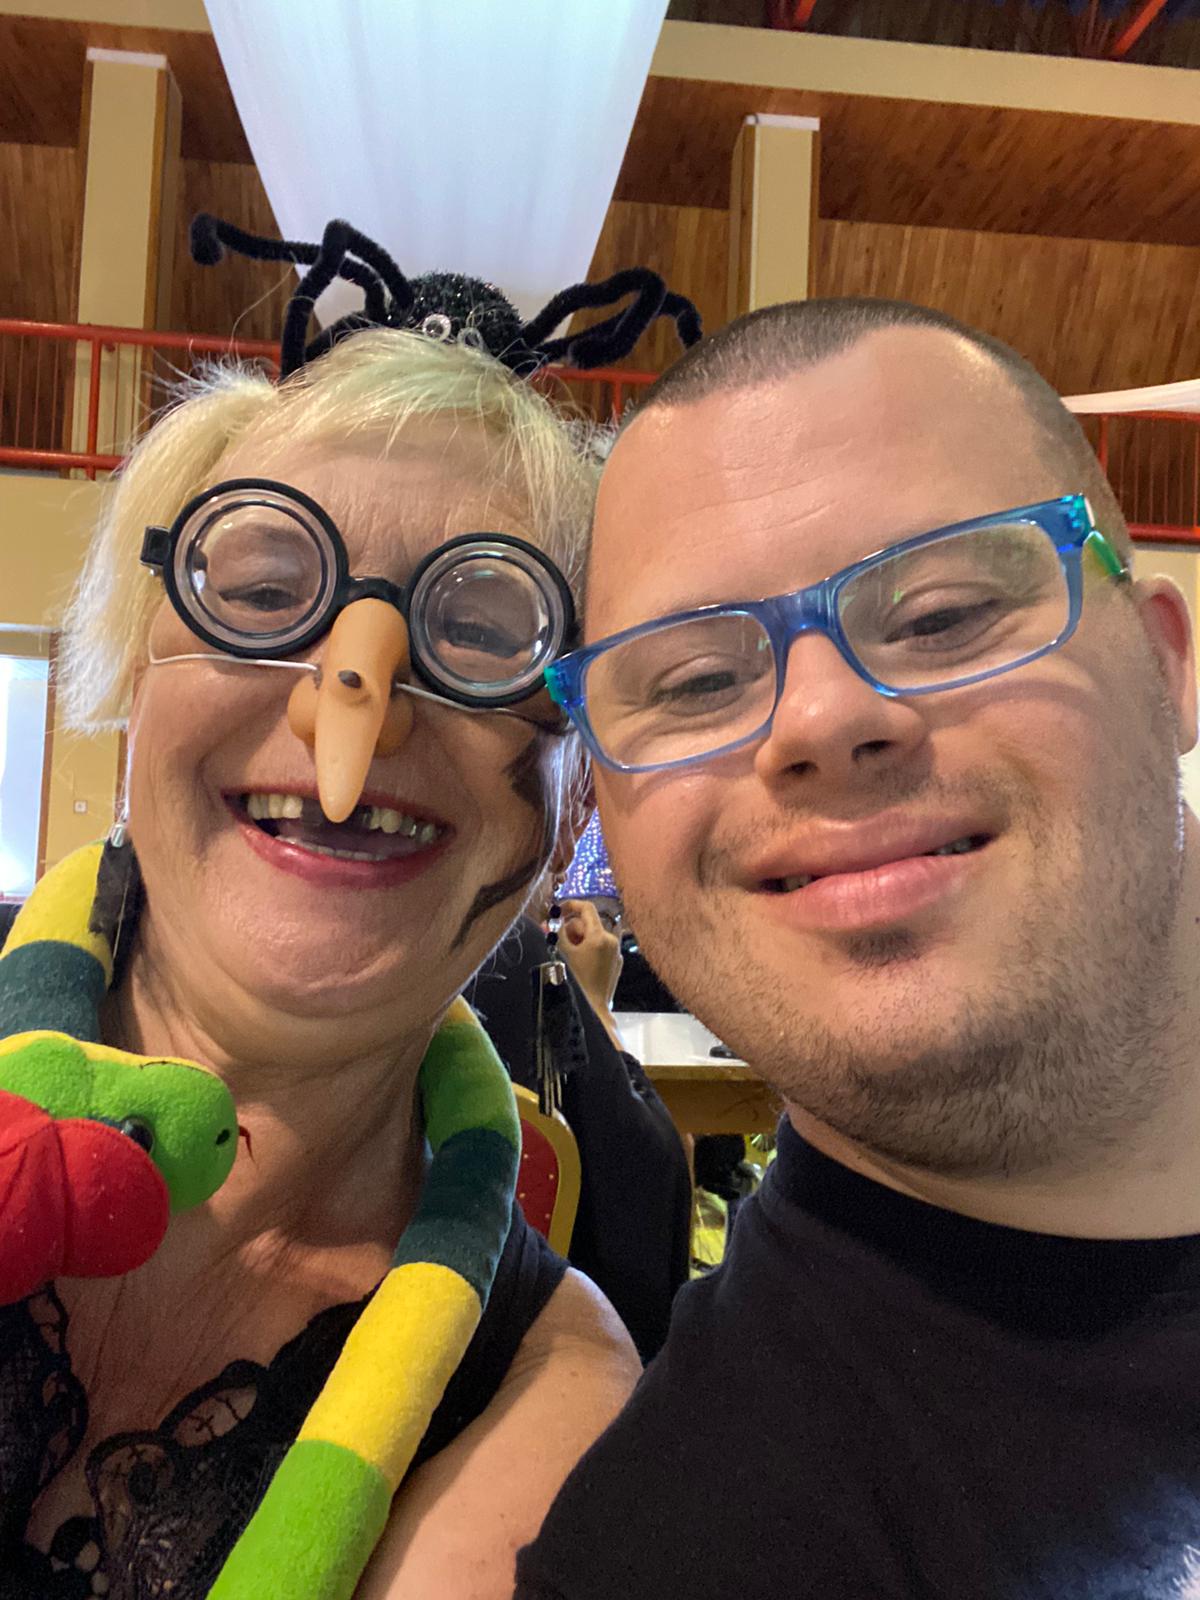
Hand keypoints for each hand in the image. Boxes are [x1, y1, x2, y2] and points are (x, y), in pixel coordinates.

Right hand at [558, 899, 622, 1015]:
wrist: (594, 1008)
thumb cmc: (577, 982)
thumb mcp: (563, 954)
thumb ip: (557, 934)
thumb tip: (552, 921)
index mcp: (599, 936)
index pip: (587, 908)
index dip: (571, 905)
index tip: (559, 911)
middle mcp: (611, 940)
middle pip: (588, 923)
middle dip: (572, 928)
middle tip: (560, 941)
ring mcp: (616, 951)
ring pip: (594, 935)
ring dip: (580, 940)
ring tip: (571, 956)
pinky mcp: (616, 961)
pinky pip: (601, 947)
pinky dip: (589, 949)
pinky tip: (582, 964)